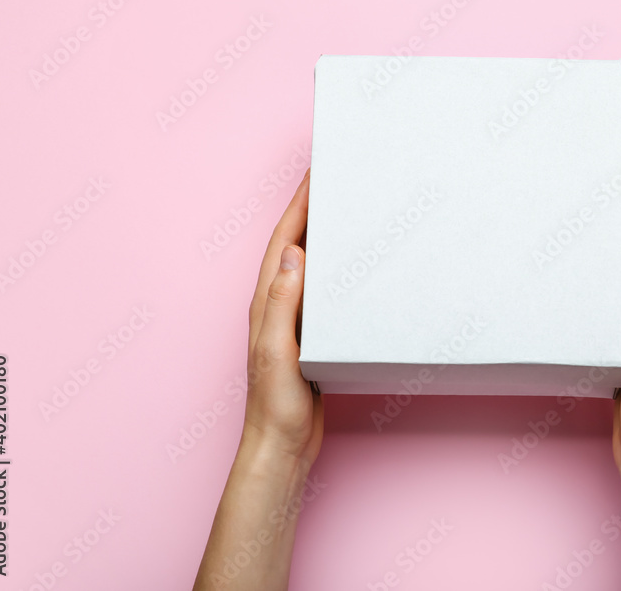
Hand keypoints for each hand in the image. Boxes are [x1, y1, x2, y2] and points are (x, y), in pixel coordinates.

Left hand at [243, 167, 322, 464]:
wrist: (281, 446)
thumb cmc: (275, 406)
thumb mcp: (278, 352)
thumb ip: (281, 304)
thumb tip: (294, 255)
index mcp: (265, 303)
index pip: (283, 242)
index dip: (298, 205)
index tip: (316, 174)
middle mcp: (276, 305)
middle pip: (296, 244)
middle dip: (312, 209)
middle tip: (335, 182)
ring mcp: (292, 320)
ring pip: (311, 266)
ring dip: (326, 236)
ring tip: (349, 213)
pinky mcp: (309, 336)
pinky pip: (323, 291)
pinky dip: (337, 270)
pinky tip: (355, 269)